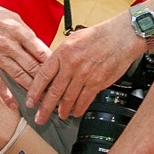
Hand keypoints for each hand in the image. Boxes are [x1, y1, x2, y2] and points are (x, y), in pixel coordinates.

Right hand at [0, 0, 50, 108]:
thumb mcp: (11, 17)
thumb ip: (26, 33)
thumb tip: (39, 46)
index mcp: (19, 32)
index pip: (42, 52)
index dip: (54, 65)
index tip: (61, 74)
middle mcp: (10, 45)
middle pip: (33, 67)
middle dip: (46, 81)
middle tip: (56, 92)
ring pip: (19, 76)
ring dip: (32, 90)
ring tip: (42, 101)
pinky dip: (6, 96)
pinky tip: (14, 105)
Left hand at [29, 13, 148, 120]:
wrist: (122, 36)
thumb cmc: (99, 36)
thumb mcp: (73, 39)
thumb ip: (61, 55)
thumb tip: (51, 71)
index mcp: (63, 52)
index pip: (43, 75)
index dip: (35, 91)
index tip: (30, 101)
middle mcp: (72, 65)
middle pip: (54, 91)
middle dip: (45, 108)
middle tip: (39, 117)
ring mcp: (85, 75)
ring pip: (68, 98)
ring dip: (62, 110)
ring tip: (59, 115)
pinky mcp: (97, 82)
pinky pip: (85, 100)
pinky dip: (79, 108)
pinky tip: (75, 112)